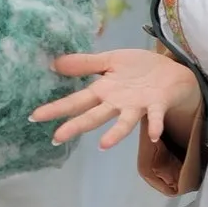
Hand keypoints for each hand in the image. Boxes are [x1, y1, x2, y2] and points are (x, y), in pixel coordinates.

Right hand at [31, 48, 201, 148]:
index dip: (56, 108)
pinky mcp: (158, 104)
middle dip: (75, 126)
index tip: (35, 116)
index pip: (76, 101)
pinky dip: (155, 125)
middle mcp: (118, 103)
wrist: (172, 71)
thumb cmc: (139, 68)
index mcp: (104, 91)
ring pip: (124, 122)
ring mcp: (138, 106)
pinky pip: (156, 116)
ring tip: (103, 146)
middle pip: (94, 115)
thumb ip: (84, 63)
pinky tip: (154, 134)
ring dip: (115, 134)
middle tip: (56, 138)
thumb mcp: (109, 60)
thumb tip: (53, 63)